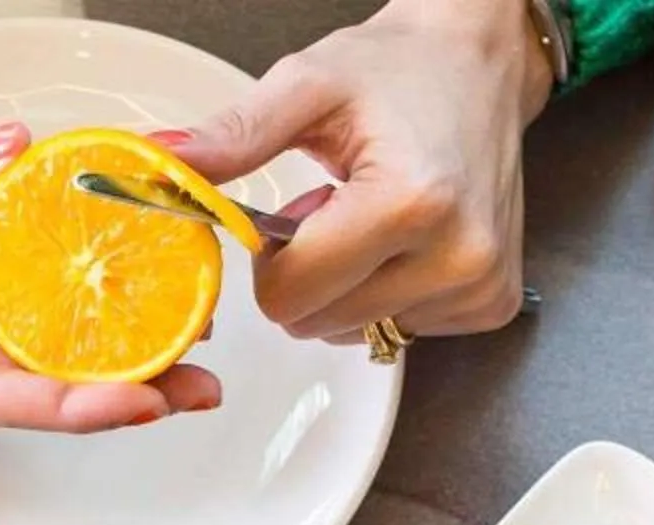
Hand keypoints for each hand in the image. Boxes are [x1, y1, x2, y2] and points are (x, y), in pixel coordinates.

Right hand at [0, 37, 218, 431]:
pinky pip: (1, 276)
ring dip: (98, 334)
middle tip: (203, 376)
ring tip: (185, 324)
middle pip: (21, 384)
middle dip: (112, 382)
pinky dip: (55, 269)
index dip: (69, 403)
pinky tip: (118, 263)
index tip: (145, 399)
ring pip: (21, 337)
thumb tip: (12, 156)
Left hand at [169, 0, 555, 341]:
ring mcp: (479, 287)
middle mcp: (456, 256)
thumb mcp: (305, 87)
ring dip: (347, 285)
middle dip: (308, 274)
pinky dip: (387, 292)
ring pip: (356, 334)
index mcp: (409, 202)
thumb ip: (233, 137)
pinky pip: (400, 331)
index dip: (271, 261)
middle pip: (318, 323)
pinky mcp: (492, 304)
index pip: (291, 295)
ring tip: (373, 218)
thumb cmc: (399, 69)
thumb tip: (160, 160)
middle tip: (335, 208)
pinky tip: (407, 239)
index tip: (291, 213)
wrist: (480, 62)